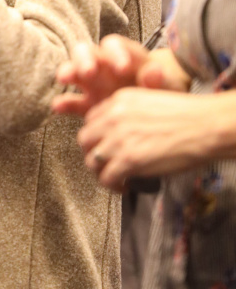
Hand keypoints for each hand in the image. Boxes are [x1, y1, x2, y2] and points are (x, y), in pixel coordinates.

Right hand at [52, 34, 190, 116]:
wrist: (162, 111)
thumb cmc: (165, 89)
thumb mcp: (167, 84)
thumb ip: (159, 78)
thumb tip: (153, 72)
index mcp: (124, 54)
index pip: (114, 45)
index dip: (116, 53)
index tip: (123, 67)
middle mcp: (104, 64)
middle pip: (86, 51)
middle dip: (85, 59)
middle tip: (88, 70)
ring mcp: (93, 83)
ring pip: (74, 70)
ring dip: (68, 72)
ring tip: (64, 79)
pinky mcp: (88, 104)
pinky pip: (71, 101)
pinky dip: (63, 102)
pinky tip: (57, 107)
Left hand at [77, 87, 232, 190]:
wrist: (204, 126)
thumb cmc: (187, 116)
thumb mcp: (150, 101)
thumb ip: (131, 113)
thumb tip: (125, 132)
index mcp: (119, 101)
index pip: (91, 119)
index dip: (97, 135)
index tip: (104, 144)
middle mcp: (113, 118)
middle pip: (85, 139)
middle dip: (92, 152)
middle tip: (104, 162)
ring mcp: (118, 140)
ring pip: (91, 161)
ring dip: (100, 172)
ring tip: (114, 178)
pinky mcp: (127, 161)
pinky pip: (106, 178)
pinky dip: (112, 186)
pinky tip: (123, 187)